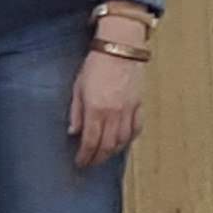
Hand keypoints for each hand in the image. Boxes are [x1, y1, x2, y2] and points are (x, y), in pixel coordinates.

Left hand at [69, 49, 146, 167]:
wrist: (119, 49)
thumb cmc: (94, 66)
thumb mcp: (77, 88)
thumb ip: (76, 112)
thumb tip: (73, 132)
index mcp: (96, 109)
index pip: (90, 141)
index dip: (85, 156)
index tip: (80, 162)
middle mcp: (114, 113)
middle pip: (107, 145)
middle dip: (98, 158)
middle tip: (90, 163)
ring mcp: (129, 110)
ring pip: (123, 140)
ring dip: (113, 152)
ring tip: (104, 156)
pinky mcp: (139, 105)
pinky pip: (136, 128)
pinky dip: (129, 139)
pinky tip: (122, 143)